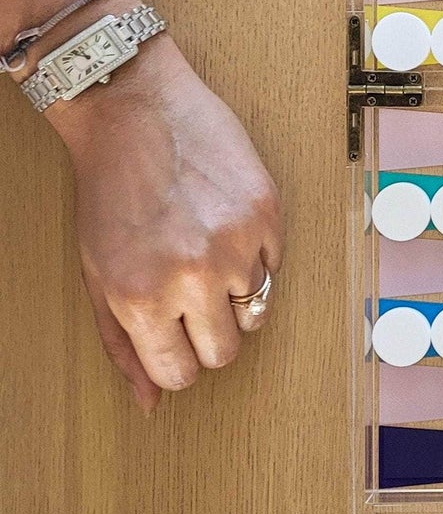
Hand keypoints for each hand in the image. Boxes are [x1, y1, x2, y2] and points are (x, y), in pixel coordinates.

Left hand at [45, 34, 282, 409]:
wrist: (134, 112)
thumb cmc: (108, 192)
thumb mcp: (97, 275)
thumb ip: (122, 344)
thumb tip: (151, 402)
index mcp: (141, 299)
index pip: (181, 373)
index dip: (178, 358)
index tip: (175, 336)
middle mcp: (192, 276)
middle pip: (226, 351)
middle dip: (210, 331)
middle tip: (191, 295)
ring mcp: (236, 244)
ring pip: (256, 310)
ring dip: (235, 291)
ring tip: (206, 253)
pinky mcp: (267, 213)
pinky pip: (275, 264)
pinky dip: (256, 254)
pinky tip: (225, 225)